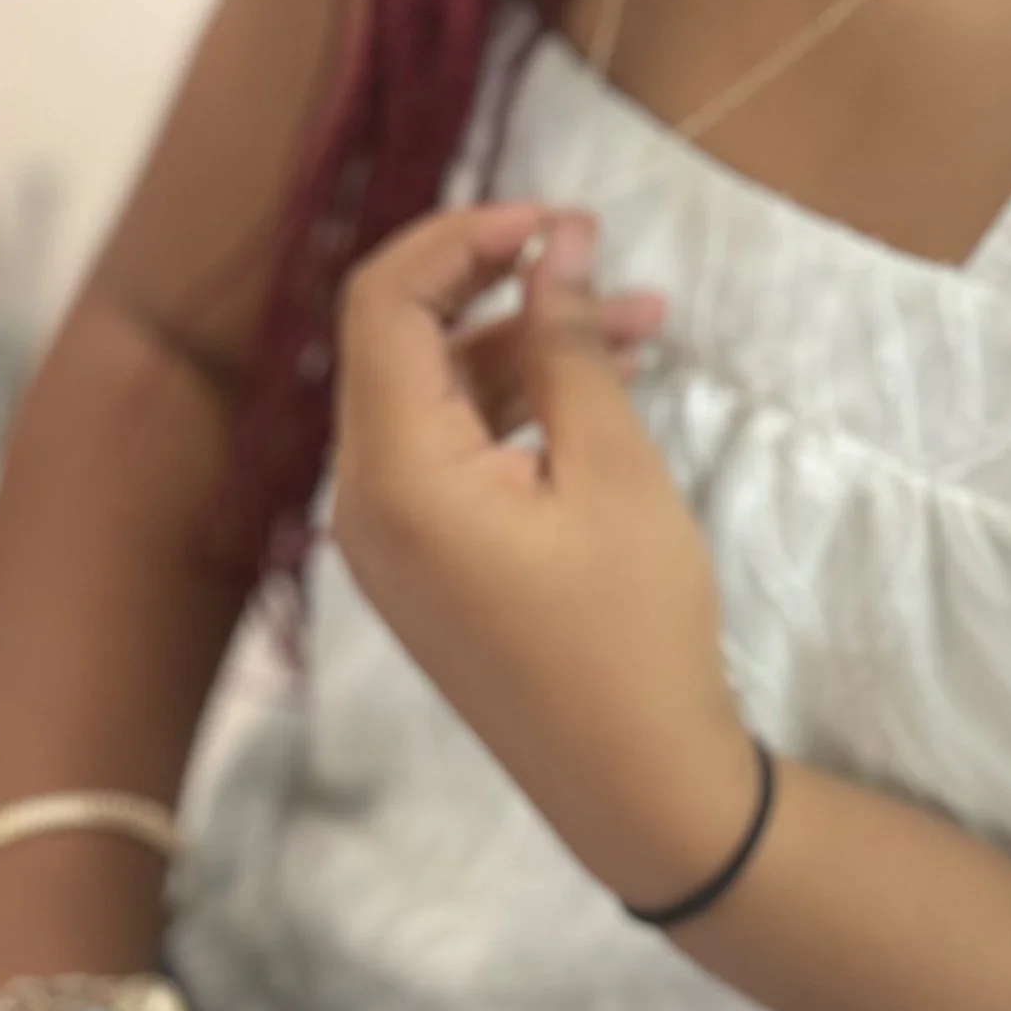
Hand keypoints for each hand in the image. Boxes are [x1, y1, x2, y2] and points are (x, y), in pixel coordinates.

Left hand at [332, 203, 759, 912]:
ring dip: (525, 344)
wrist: (639, 791)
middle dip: (501, 284)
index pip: (385, 303)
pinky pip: (450, 453)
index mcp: (396, 476)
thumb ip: (568, 344)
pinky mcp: (426, 567)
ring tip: (644, 321)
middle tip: (602, 254)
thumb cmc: (633, 633)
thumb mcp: (613, 469)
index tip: (553, 219)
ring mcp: (390, 542)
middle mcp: (366, 504)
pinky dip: (517, 406)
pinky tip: (608, 385)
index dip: (461, 237)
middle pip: (401, 342)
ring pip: (437, 395)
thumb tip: (554, 240)